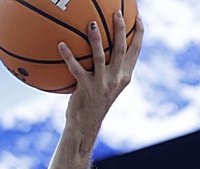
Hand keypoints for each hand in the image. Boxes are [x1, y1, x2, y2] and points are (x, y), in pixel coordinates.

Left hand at [59, 11, 143, 131]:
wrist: (86, 125)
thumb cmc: (94, 102)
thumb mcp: (108, 85)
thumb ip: (110, 69)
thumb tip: (104, 48)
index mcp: (124, 76)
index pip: (136, 51)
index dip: (139, 34)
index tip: (139, 17)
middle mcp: (116, 79)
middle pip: (121, 49)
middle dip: (121, 29)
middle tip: (117, 12)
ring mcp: (102, 84)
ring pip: (100, 57)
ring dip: (95, 39)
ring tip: (91, 23)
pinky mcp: (86, 88)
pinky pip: (76, 68)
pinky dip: (68, 56)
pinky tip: (60, 45)